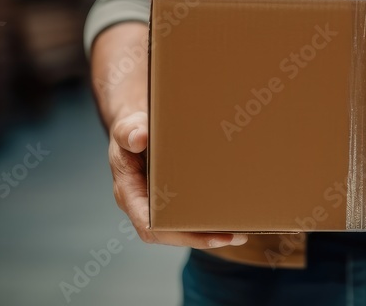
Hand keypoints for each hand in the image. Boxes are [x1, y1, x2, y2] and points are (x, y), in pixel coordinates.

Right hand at [109, 110, 247, 248]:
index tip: (200, 233)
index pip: (148, 223)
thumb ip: (128, 131)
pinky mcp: (173, 200)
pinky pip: (188, 216)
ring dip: (209, 233)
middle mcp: (142, 205)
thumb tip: (139, 138)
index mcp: (129, 192)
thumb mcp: (126, 127)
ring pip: (181, 228)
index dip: (174, 233)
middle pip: (169, 233)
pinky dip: (208, 220)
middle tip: (232, 237)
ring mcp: (158, 204)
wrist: (136, 131)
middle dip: (200, 238)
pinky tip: (232, 219)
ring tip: (239, 234)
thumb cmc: (131, 131)